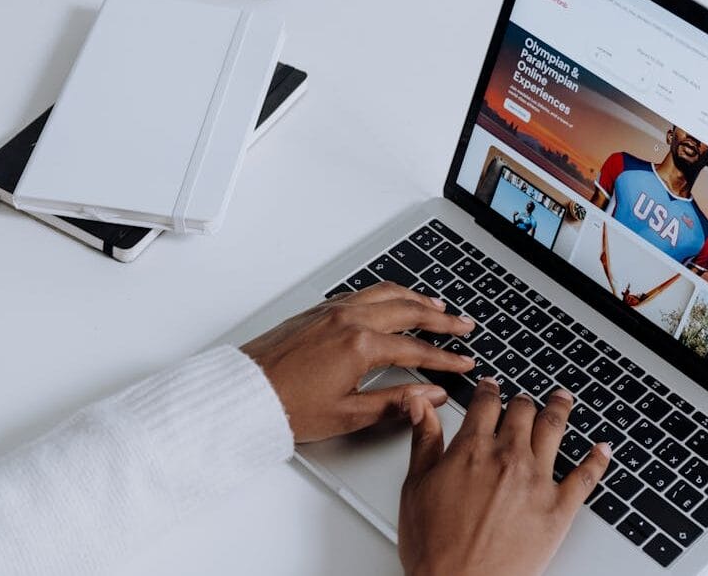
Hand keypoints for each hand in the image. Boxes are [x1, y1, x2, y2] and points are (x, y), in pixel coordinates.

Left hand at [244, 282, 475, 442]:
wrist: (244, 393)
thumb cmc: (286, 406)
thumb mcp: (348, 415)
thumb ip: (395, 402)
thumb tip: (429, 396)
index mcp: (360, 346)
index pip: (416, 349)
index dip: (445, 358)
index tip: (463, 363)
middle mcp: (349, 320)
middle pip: (408, 311)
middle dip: (441, 319)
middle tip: (463, 326)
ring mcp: (332, 311)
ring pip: (386, 293)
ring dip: (416, 298)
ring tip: (437, 305)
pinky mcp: (318, 310)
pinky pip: (363, 292)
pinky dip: (387, 293)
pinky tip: (393, 299)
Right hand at [398, 381, 612, 575]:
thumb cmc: (434, 547)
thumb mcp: (415, 486)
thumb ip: (424, 440)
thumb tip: (420, 405)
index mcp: (472, 449)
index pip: (486, 403)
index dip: (489, 390)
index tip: (492, 387)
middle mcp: (508, 457)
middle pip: (523, 412)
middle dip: (523, 402)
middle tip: (526, 400)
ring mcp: (537, 481)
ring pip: (554, 430)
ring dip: (560, 409)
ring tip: (564, 400)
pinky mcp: (559, 509)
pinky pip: (586, 476)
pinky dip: (598, 459)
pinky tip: (603, 449)